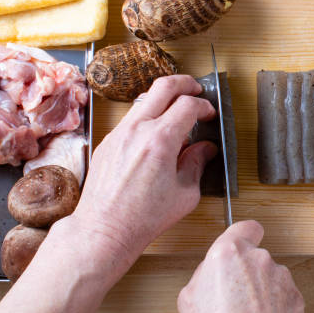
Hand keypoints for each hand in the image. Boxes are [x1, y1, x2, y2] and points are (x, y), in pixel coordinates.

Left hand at [73, 75, 216, 261]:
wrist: (104, 229)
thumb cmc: (143, 217)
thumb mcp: (185, 193)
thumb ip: (197, 164)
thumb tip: (205, 150)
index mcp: (160, 140)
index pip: (188, 105)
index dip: (204, 105)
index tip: (209, 114)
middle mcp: (137, 130)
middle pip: (164, 86)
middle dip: (185, 83)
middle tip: (196, 90)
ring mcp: (119, 133)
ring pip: (145, 99)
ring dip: (164, 100)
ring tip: (176, 114)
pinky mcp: (108, 141)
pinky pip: (131, 118)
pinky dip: (148, 117)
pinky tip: (156, 135)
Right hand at [178, 221, 304, 312]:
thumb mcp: (189, 297)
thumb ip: (204, 273)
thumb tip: (211, 273)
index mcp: (230, 251)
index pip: (245, 226)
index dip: (244, 235)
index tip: (241, 243)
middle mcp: (259, 258)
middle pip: (255, 256)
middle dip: (247, 271)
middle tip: (234, 295)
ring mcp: (280, 276)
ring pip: (270, 277)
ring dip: (262, 290)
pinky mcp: (295, 296)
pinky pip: (283, 296)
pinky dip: (275, 306)